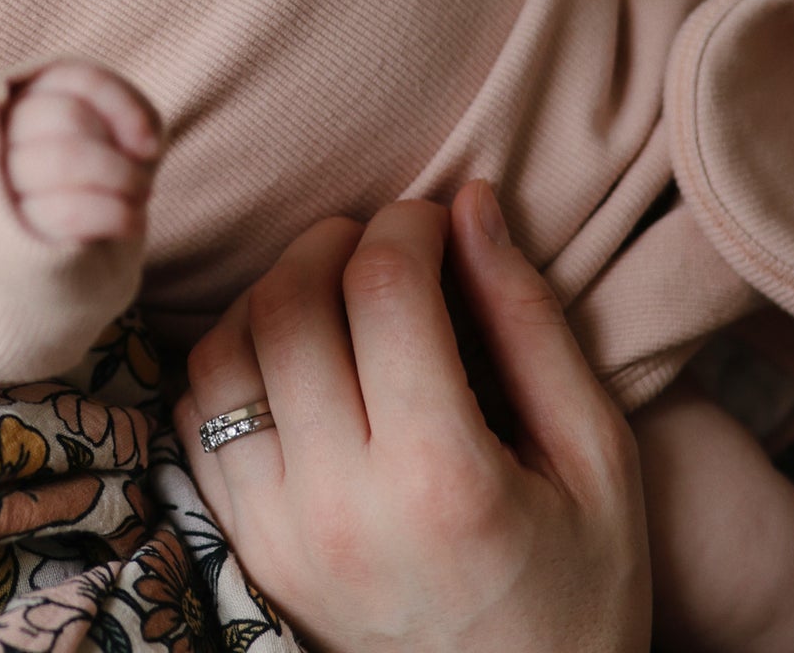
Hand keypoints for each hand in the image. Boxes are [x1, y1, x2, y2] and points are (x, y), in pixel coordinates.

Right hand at [2, 60, 162, 243]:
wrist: (60, 272)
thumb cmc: (87, 191)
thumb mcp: (107, 140)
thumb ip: (123, 116)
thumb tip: (141, 140)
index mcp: (11, 104)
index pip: (68, 76)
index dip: (118, 103)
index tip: (151, 144)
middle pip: (67, 115)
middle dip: (119, 149)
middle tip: (142, 177)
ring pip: (66, 157)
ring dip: (122, 177)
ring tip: (139, 197)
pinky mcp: (8, 239)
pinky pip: (71, 210)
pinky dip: (116, 213)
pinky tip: (133, 223)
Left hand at [175, 183, 649, 652]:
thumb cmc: (578, 591)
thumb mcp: (596, 461)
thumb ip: (530, 323)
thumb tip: (473, 202)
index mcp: (442, 479)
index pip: (384, 289)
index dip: (405, 225)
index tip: (434, 221)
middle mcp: (339, 503)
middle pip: (290, 304)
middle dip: (332, 241)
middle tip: (378, 242)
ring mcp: (275, 531)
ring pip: (224, 349)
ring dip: (271, 291)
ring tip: (332, 290)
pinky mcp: (241, 547)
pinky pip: (196, 415)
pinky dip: (232, 360)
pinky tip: (291, 356)